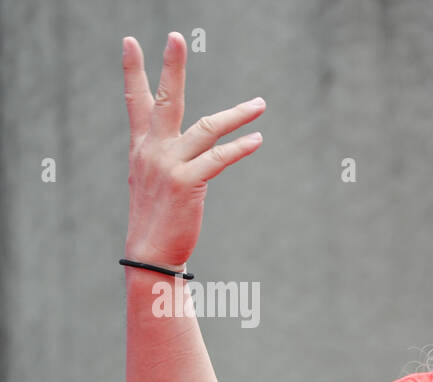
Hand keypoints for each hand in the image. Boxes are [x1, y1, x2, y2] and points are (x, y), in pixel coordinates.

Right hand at [122, 32, 265, 270]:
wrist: (151, 252)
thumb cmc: (157, 216)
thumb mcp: (149, 178)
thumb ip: (160, 155)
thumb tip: (177, 144)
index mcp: (141, 146)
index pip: (135, 101)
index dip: (132, 70)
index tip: (130, 41)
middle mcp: (152, 150)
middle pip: (165, 99)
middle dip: (170, 67)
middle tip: (176, 37)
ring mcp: (169, 165)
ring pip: (207, 129)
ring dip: (237, 115)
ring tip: (260, 105)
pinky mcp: (187, 183)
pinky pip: (219, 158)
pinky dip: (240, 148)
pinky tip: (257, 140)